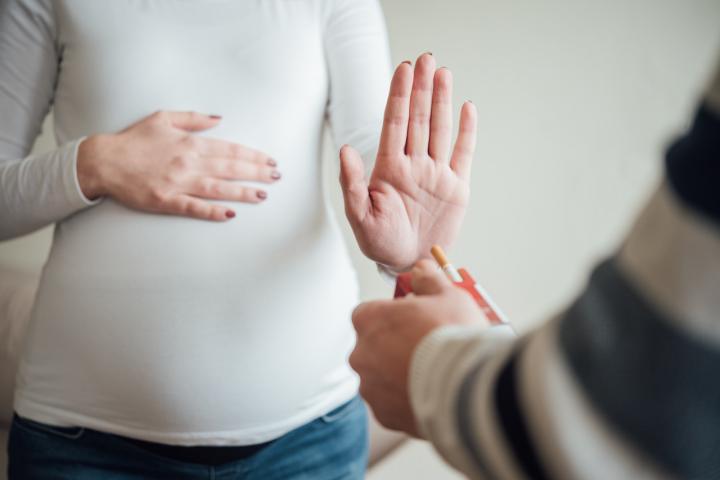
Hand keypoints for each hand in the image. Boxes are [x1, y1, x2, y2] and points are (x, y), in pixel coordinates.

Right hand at [77, 111, 280, 220]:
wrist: (103, 161)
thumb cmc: (133, 140)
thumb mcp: (163, 118)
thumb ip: (193, 119)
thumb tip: (219, 119)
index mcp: (190, 143)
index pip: (229, 149)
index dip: (252, 156)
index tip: (269, 161)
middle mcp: (188, 163)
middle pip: (230, 168)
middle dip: (257, 173)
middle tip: (277, 177)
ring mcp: (178, 183)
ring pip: (218, 189)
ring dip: (243, 193)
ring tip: (263, 195)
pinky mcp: (166, 201)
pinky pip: (194, 208)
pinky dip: (213, 211)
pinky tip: (231, 214)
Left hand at [340, 53, 476, 270]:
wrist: (408, 263)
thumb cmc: (380, 242)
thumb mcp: (360, 217)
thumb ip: (353, 184)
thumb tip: (345, 150)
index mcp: (389, 168)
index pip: (394, 123)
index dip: (399, 96)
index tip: (404, 69)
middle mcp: (413, 164)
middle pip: (418, 119)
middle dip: (421, 88)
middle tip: (425, 58)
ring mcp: (435, 173)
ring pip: (439, 128)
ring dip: (442, 101)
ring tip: (443, 72)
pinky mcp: (456, 186)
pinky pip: (462, 153)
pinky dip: (466, 131)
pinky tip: (467, 108)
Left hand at [350, 260, 486, 435]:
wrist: (466, 388)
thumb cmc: (454, 336)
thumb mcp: (448, 294)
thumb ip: (429, 279)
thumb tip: (421, 269)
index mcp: (369, 320)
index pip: (367, 313)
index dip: (390, 315)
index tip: (411, 319)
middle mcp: (362, 354)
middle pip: (372, 346)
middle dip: (393, 345)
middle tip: (425, 345)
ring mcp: (371, 387)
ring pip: (380, 376)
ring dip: (398, 373)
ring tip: (431, 373)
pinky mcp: (384, 415)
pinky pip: (391, 403)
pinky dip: (406, 399)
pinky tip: (430, 392)